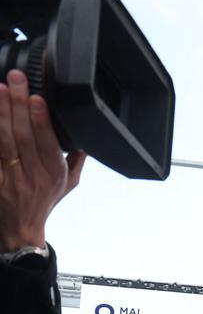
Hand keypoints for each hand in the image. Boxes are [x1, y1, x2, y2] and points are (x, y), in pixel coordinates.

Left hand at [0, 70, 84, 251]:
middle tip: (15, 79)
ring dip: (2, 114)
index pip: (49, 145)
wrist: (20, 233)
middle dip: (19, 106)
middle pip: (25, 137)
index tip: (37, 98)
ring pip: (5, 144)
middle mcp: (33, 178)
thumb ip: (74, 162)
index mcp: (54, 175)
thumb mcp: (66, 187)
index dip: (42, 122)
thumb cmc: (41, 206)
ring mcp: (11, 181)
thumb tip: (83, 140)